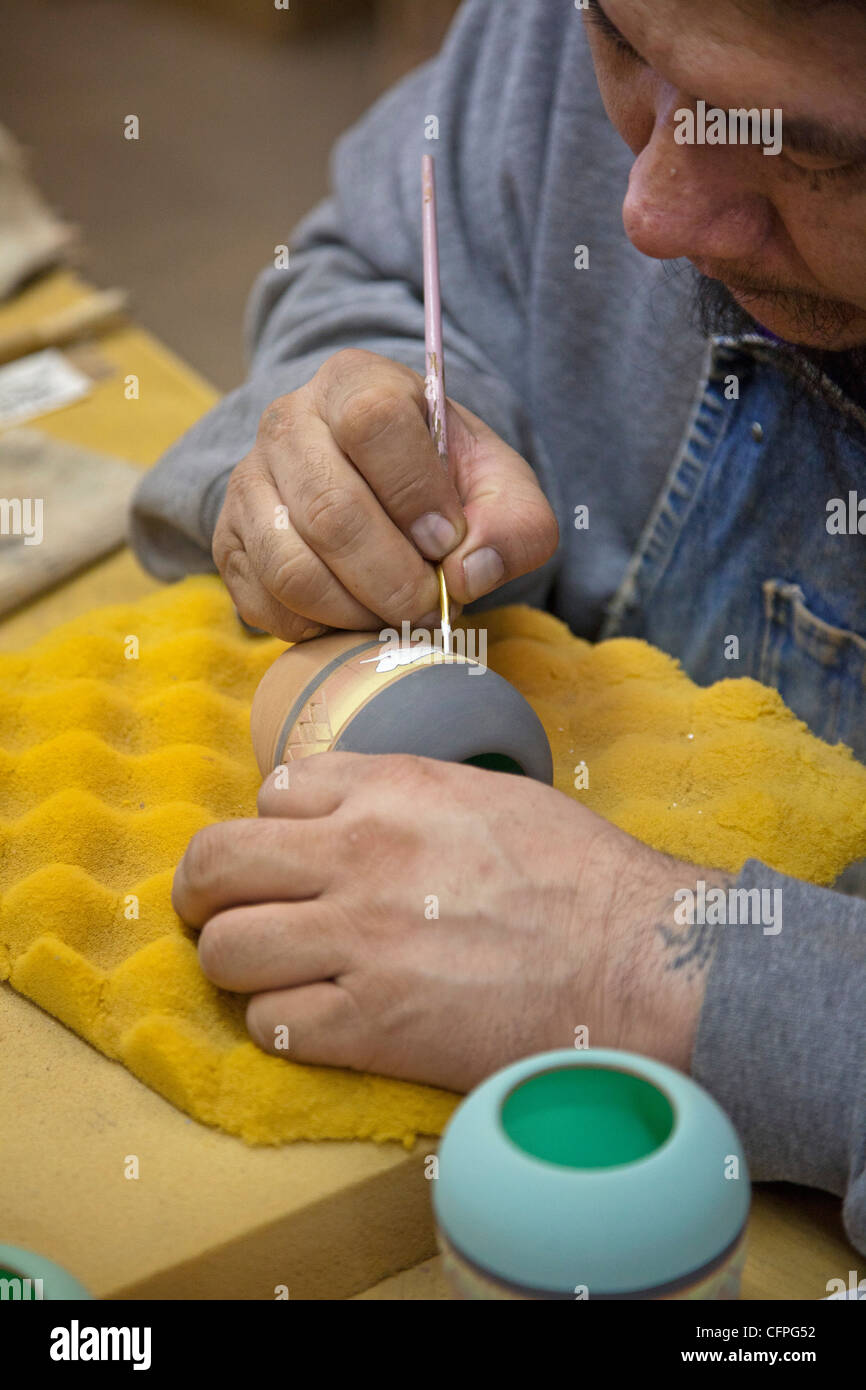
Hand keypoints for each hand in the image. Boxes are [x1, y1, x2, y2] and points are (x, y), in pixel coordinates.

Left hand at [172, 753, 726, 1091]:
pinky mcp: (372, 1025)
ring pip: (224, 950)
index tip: (290, 853)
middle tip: (221, 909)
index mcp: (390, 789)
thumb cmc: (581, 876)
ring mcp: (359, 942)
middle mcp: (358, 855)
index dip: (272, 825)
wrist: (636, 962)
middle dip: (206, 891)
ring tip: (273, 970)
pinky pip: (270, 1024)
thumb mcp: (489, 792)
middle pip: (216, 864)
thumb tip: (351, 805)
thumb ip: (406, 792)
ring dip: (240, 962)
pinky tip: (320, 1017)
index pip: (269, 791)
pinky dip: (283, 1023)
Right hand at [212, 349, 557, 641]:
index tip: (448, 540)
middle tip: (427, 605)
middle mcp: (287, 421)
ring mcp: (248, 482)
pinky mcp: (229, 542)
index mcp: (356, 382)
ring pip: (290, 566)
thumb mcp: (500, 488)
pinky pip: (265, 603)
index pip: (373, 423)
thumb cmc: (445, 484)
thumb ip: (514, 525)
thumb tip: (468, 573)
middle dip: (393, 578)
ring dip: (356, 610)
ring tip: (393, 615)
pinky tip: (353, 615)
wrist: (381, 488)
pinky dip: (318, 628)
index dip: (415, 494)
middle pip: (331, 510)